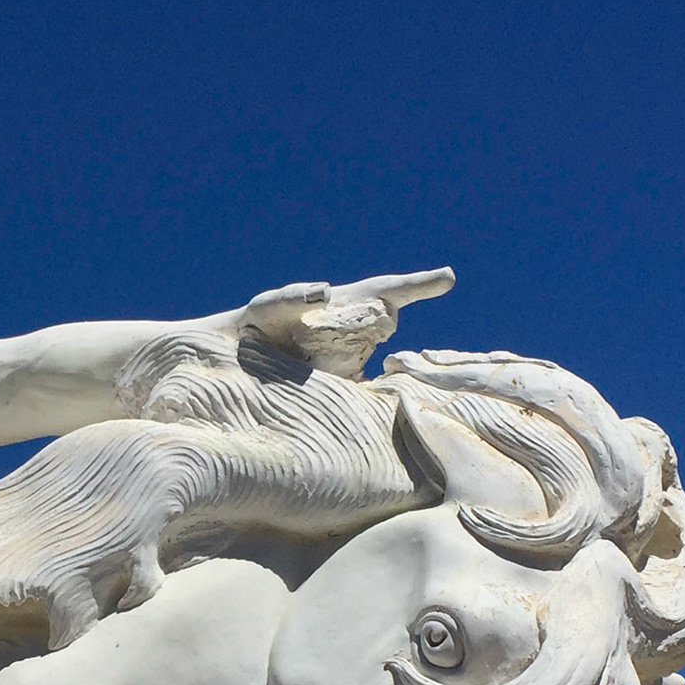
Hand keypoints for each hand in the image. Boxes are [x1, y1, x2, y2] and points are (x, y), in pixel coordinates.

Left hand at [238, 267, 454, 377]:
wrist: (237, 359)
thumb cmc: (256, 322)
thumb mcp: (268, 306)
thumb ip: (292, 296)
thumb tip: (324, 290)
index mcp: (347, 304)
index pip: (389, 289)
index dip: (418, 284)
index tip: (447, 277)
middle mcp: (358, 329)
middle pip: (384, 323)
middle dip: (377, 323)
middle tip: (343, 331)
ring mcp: (355, 356)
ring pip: (383, 358)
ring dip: (383, 365)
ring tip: (348, 364)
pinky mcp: (348, 385)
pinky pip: (371, 392)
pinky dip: (378, 398)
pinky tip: (368, 407)